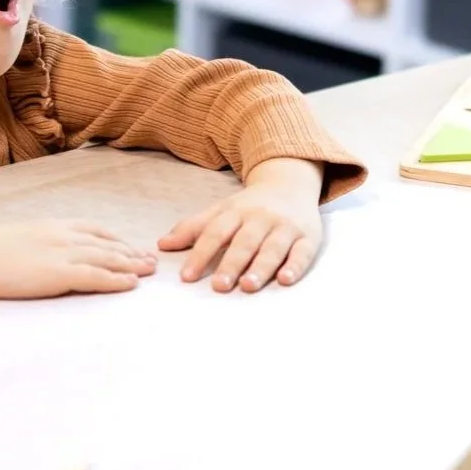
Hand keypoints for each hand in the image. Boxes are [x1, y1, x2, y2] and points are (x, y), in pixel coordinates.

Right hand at [0, 212, 155, 299]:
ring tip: (149, 272)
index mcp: (55, 226)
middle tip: (151, 262)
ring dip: (131, 265)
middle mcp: (64, 236)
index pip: (96, 230)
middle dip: (131, 253)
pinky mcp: (56, 273)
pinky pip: (94, 276)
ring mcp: (62, 254)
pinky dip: (115, 280)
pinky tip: (130, 285)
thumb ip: (41, 243)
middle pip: (108, 244)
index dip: (117, 240)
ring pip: (107, 258)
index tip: (133, 247)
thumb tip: (47, 253)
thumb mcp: (22, 237)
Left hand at [158, 158, 324, 292]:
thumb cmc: (250, 206)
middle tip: (219, 286)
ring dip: (261, 267)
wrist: (291, 183)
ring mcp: (286, 227)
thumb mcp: (221, 211)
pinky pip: (302, 252)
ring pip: (273, 247)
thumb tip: (162, 245)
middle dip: (232, 263)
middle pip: (244, 241)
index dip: (200, 253)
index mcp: (236, 212)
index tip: (187, 276)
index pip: (215, 232)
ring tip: (248, 286)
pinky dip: (295, 265)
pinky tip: (285, 280)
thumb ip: (193, 228)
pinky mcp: (308, 237)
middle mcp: (261, 218)